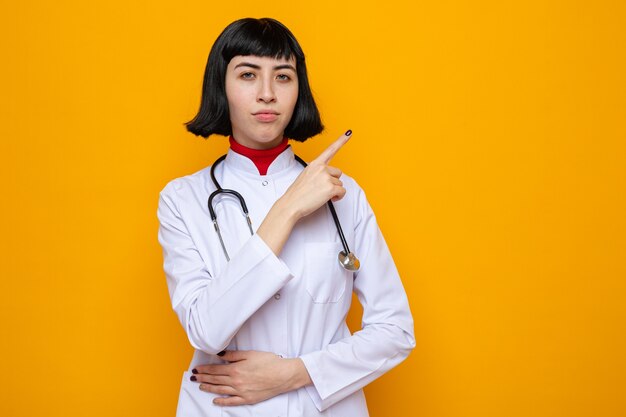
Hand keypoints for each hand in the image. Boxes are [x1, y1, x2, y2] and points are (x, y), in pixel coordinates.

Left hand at [191, 350, 311, 405]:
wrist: (283, 375)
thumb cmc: (269, 362)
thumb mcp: (250, 354)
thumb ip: (233, 356)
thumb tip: (219, 355)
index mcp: (236, 369)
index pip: (215, 370)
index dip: (204, 369)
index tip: (196, 369)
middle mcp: (236, 381)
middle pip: (216, 380)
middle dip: (203, 378)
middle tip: (194, 378)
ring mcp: (241, 392)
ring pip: (221, 390)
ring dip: (209, 388)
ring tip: (201, 386)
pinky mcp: (247, 399)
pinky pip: (231, 402)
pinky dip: (222, 401)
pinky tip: (215, 400)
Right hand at [279, 130, 351, 219]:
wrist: (291, 204)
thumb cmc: (297, 193)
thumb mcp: (305, 176)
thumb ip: (317, 172)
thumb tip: (326, 177)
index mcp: (315, 164)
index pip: (330, 149)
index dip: (342, 140)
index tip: (349, 133)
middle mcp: (321, 168)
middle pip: (338, 173)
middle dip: (332, 181)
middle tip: (321, 189)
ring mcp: (326, 177)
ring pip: (340, 183)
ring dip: (334, 190)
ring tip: (321, 194)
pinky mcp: (331, 188)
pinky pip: (342, 192)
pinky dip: (338, 197)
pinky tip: (329, 199)